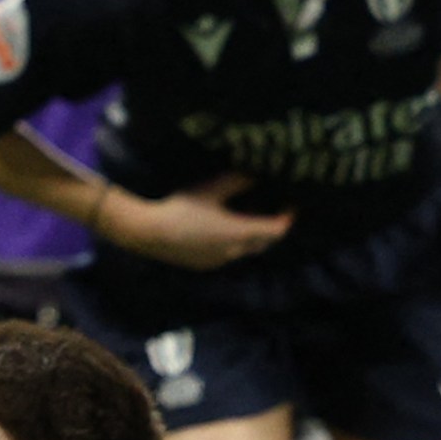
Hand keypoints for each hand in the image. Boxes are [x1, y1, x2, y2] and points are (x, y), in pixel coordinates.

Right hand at [99, 175, 292, 269]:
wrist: (149, 233)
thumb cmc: (181, 208)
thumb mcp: (211, 189)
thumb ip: (237, 182)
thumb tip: (257, 175)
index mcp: (239, 232)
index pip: (277, 230)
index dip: (287, 218)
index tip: (291, 205)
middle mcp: (234, 251)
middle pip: (264, 242)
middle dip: (269, 227)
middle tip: (266, 207)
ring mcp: (219, 260)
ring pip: (244, 250)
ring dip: (248, 235)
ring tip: (239, 216)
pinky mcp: (204, 265)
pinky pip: (227, 255)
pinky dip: (231, 243)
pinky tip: (216, 230)